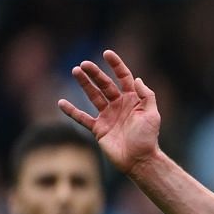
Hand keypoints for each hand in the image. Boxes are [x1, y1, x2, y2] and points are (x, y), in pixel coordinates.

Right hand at [58, 50, 162, 174]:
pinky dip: (72, 111)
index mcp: (133, 100)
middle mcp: (119, 105)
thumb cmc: (148, 138)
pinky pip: (82, 118)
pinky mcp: (98, 128)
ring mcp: (108, 116)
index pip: (124, 78)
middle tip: (84, 64)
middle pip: (105, 84)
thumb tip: (137, 78)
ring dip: (84, 84)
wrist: (139, 160)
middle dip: (95, 73)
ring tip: (75, 71)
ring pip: (93, 96)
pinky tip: (61, 102)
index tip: (106, 53)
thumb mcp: (152, 115)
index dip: (116, 65)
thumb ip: (147, 95)